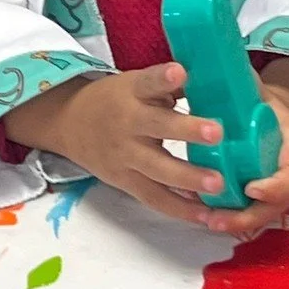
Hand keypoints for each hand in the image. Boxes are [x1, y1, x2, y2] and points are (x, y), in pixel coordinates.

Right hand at [3, 63, 224, 225]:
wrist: (69, 124)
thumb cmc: (115, 100)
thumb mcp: (136, 85)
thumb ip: (170, 87)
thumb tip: (215, 83)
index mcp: (132, 92)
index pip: (148, 82)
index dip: (163, 79)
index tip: (180, 72)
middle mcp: (128, 123)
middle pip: (158, 127)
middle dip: (188, 131)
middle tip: (217, 132)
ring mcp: (125, 156)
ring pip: (158, 170)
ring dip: (189, 178)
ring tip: (218, 184)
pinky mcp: (125, 182)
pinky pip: (155, 198)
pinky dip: (180, 209)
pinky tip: (206, 215)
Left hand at [201, 85, 288, 236]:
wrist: (272, 115)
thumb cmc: (261, 102)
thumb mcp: (258, 91)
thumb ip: (245, 82)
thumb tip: (220, 64)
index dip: (276, 186)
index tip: (251, 188)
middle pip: (278, 203)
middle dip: (250, 214)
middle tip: (218, 218)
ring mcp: (279, 188)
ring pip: (263, 213)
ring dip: (237, 222)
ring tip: (208, 222)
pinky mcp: (264, 198)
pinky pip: (252, 213)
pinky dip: (233, 219)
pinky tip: (207, 219)